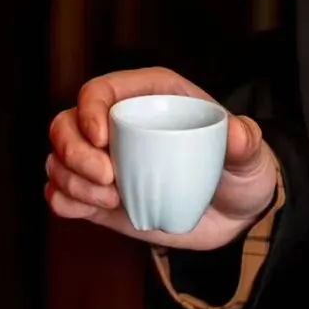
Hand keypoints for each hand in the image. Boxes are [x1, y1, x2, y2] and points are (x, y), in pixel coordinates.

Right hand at [46, 67, 277, 250]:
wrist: (234, 217)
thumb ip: (246, 141)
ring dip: (71, 181)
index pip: (101, 91)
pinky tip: (89, 209)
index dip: (89, 109)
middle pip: (66, 125)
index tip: (102, 139)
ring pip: (58, 159)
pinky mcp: (98, 196)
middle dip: (73, 152)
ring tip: (111, 200)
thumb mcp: (250, 155)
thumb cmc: (238, 172)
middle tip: (107, 179)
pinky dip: (63, 201)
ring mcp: (104, 162)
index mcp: (148, 98)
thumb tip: (234, 133)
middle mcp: (117, 126)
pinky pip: (60, 193)